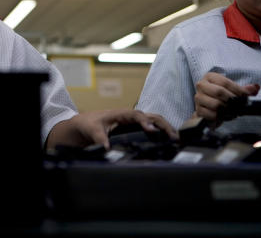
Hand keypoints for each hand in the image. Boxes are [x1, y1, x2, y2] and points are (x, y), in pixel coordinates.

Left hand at [47, 109, 176, 149]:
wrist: (83, 125)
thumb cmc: (87, 124)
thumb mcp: (90, 130)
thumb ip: (98, 137)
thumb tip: (106, 147)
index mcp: (121, 113)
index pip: (137, 115)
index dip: (145, 122)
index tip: (152, 130)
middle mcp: (130, 116)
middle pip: (151, 117)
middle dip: (164, 125)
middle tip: (174, 137)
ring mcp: (134, 122)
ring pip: (154, 122)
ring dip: (166, 129)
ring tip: (176, 140)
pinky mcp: (135, 129)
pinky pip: (151, 129)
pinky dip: (162, 134)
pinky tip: (169, 142)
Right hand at [193, 72, 258, 124]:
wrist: (210, 108)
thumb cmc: (222, 97)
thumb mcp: (233, 90)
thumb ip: (244, 89)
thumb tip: (255, 88)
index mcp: (210, 77)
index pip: (225, 82)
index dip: (238, 90)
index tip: (246, 96)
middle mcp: (202, 85)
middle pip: (219, 92)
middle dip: (233, 101)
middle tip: (240, 106)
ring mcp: (198, 98)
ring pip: (216, 104)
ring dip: (228, 110)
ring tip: (233, 111)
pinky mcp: (199, 110)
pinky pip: (212, 115)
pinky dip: (222, 117)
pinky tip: (225, 116)